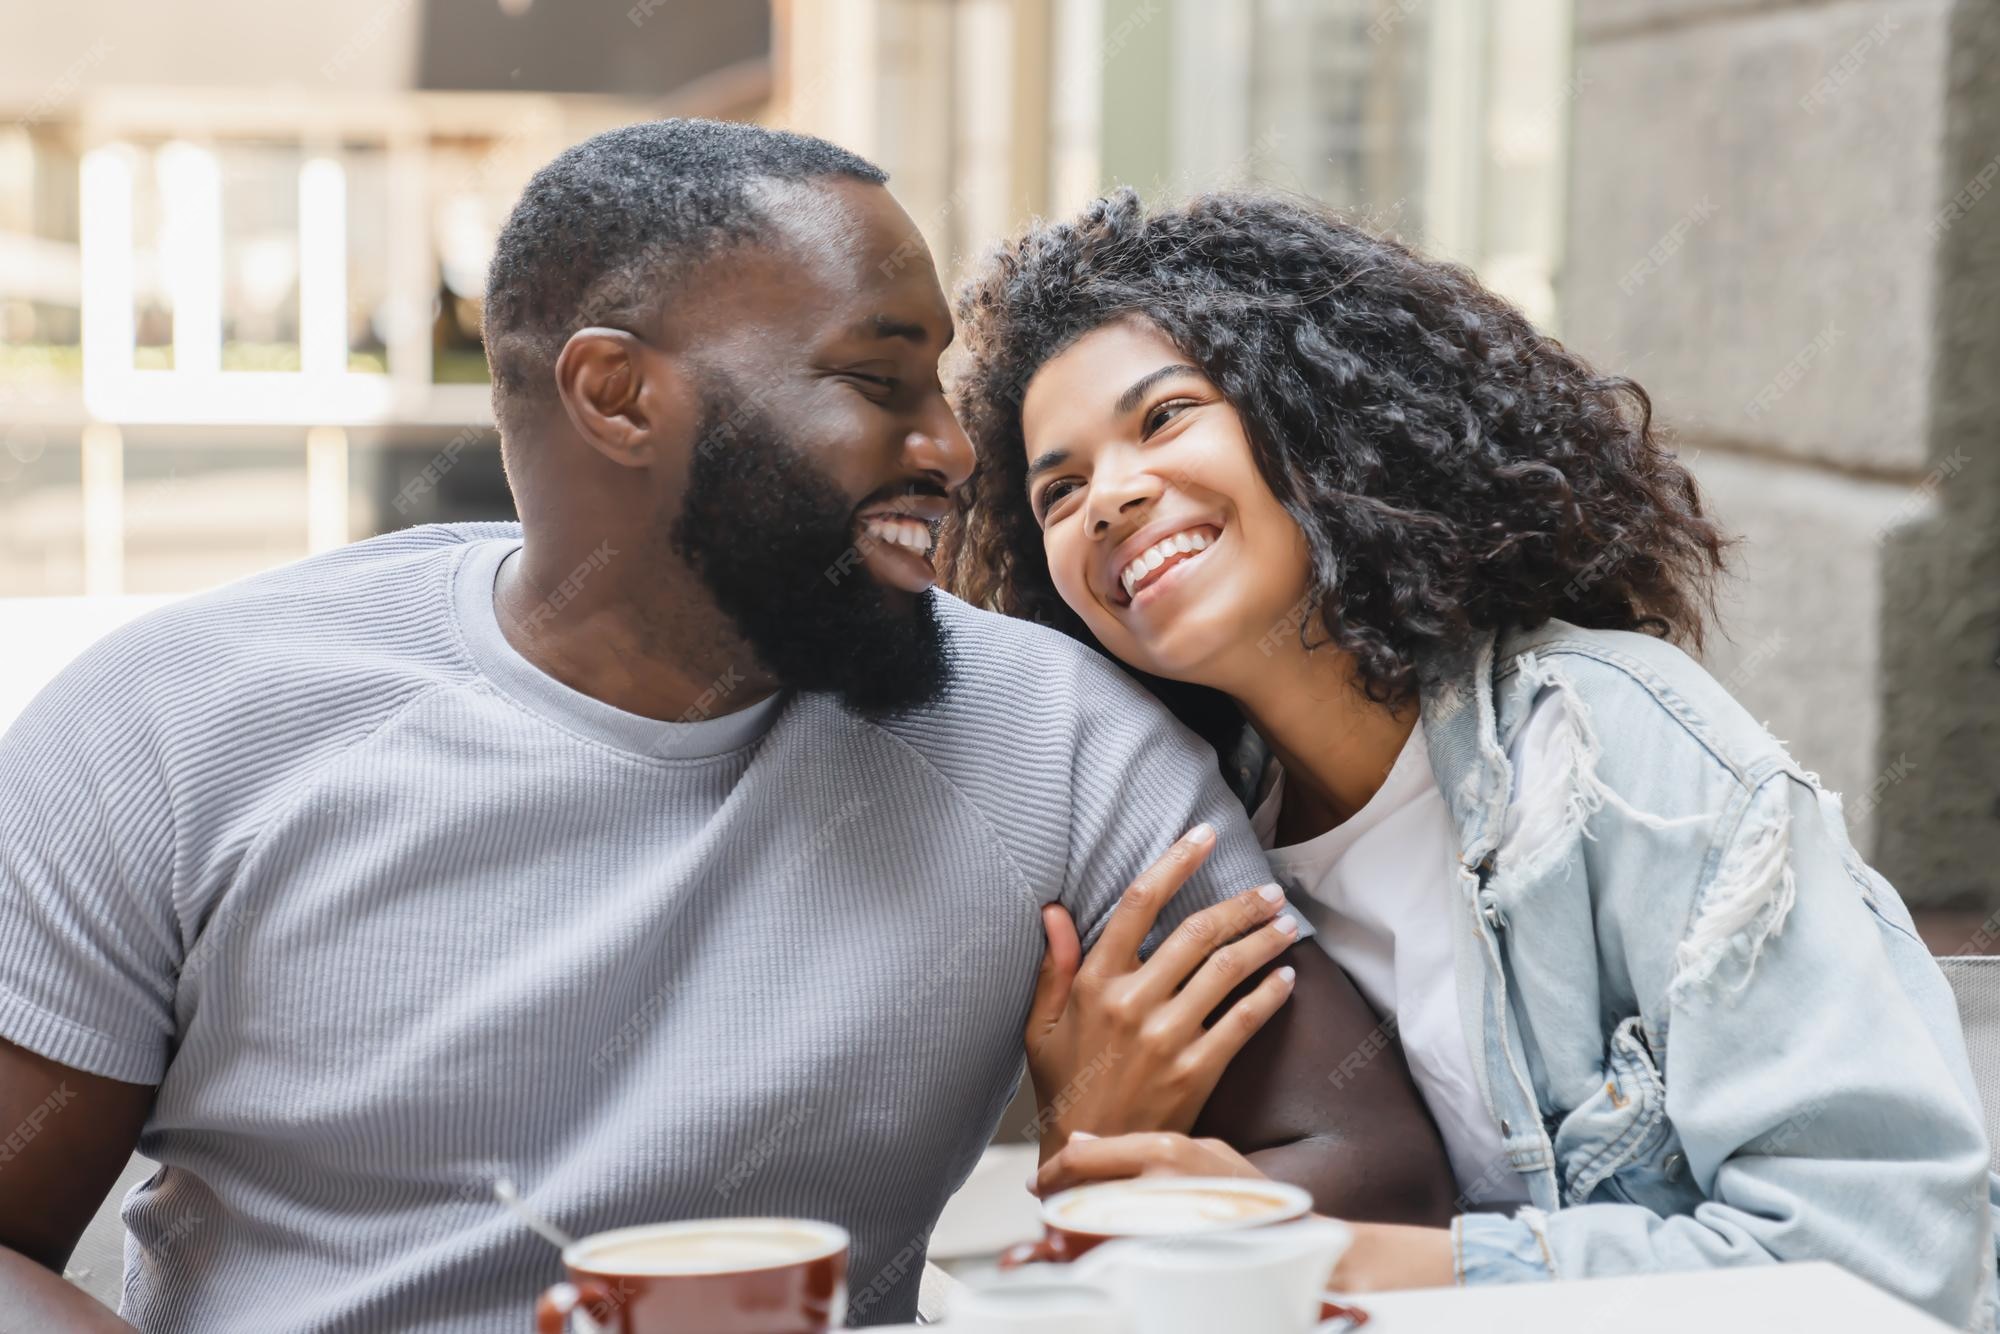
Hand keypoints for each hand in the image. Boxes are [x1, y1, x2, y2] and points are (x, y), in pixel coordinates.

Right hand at [1023, 824, 1301, 1158]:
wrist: (1090, 1156)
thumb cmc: (1064, 1086)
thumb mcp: (1041, 1026)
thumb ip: (1053, 966)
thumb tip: (1053, 911)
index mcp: (1095, 982)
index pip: (1138, 903)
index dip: (1175, 862)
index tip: (1204, 836)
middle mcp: (1133, 1002)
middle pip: (1196, 932)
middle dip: (1240, 904)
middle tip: (1269, 890)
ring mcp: (1167, 1036)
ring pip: (1226, 970)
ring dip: (1262, 942)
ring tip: (1286, 924)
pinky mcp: (1197, 1070)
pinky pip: (1242, 1021)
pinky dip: (1270, 995)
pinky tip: (1287, 979)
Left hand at [1028, 1131, 1455, 1294]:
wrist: (1300, 1248)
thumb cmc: (1252, 1196)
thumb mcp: (1203, 1151)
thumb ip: (1144, 1147)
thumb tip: (1083, 1142)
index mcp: (1166, 1151)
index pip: (1083, 1156)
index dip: (1053, 1170)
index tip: (1041, 1181)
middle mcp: (1159, 1188)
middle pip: (1077, 1201)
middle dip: (1051, 1214)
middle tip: (1037, 1223)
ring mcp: (1163, 1229)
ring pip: (1087, 1238)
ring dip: (1062, 1244)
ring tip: (1045, 1252)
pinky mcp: (1169, 1263)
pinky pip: (1113, 1267)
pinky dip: (1089, 1267)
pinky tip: (1081, 1268)